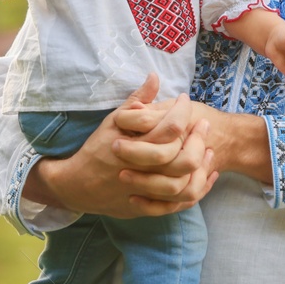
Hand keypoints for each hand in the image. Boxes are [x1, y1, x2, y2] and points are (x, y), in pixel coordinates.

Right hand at [29, 74, 218, 217]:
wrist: (76, 185)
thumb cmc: (96, 150)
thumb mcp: (113, 121)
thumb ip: (137, 100)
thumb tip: (155, 76)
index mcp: (133, 146)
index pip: (170, 128)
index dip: (182, 111)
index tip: (185, 101)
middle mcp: (140, 171)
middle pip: (182, 159)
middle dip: (198, 140)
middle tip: (202, 124)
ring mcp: (145, 192)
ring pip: (183, 186)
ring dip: (201, 167)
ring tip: (208, 150)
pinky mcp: (147, 208)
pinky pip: (179, 204)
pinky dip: (198, 190)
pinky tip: (206, 174)